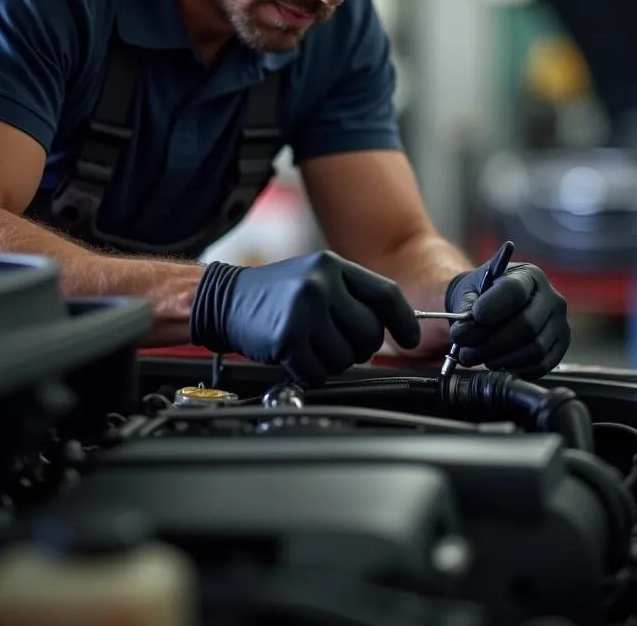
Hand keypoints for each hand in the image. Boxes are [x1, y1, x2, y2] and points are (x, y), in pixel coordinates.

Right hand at [190, 250, 420, 384]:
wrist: (225, 299)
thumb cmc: (275, 294)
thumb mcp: (315, 277)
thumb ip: (352, 295)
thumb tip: (393, 324)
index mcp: (332, 265)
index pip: (385, 294)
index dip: (404, 321)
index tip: (410, 339)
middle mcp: (320, 283)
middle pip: (370, 332)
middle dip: (359, 347)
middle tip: (337, 343)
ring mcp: (304, 309)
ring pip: (346, 357)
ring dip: (331, 361)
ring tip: (310, 345)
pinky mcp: (288, 337)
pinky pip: (318, 371)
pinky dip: (309, 371)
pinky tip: (295, 355)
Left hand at [445, 259, 569, 378]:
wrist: (496, 307)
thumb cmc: (482, 296)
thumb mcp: (470, 292)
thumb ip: (465, 308)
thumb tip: (463, 332)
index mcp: (527, 275)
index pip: (514, 290)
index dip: (493, 306)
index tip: (474, 318)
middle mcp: (551, 297)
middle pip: (526, 325)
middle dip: (491, 343)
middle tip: (465, 352)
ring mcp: (560, 323)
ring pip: (534, 349)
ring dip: (500, 359)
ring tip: (476, 358)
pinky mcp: (561, 346)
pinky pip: (541, 365)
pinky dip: (514, 369)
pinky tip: (495, 364)